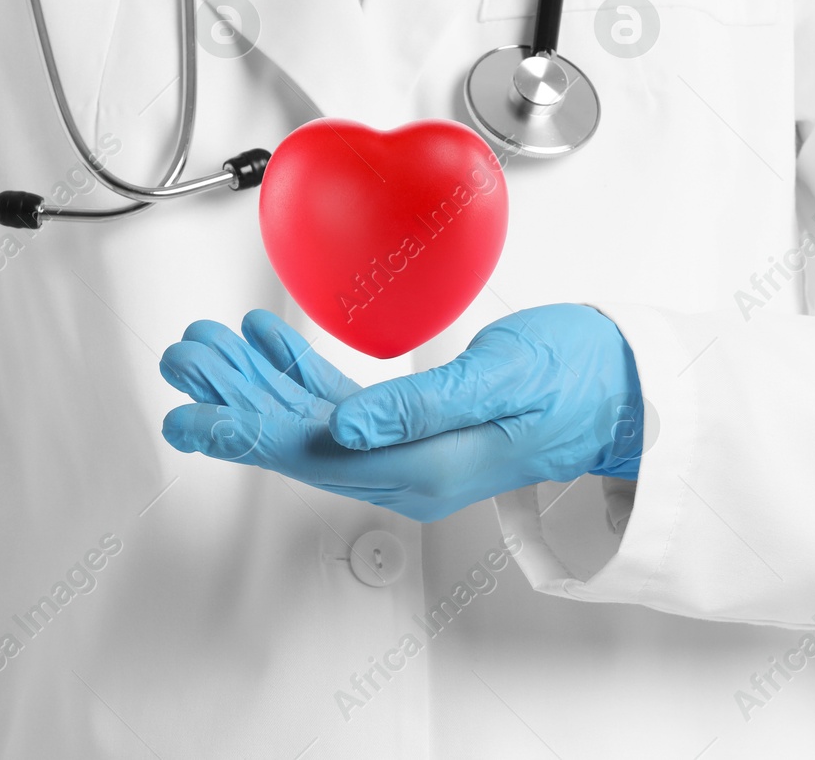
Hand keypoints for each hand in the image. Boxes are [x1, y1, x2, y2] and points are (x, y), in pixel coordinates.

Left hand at [159, 305, 644, 522]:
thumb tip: (347, 430)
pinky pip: (345, 410)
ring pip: (314, 424)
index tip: (191, 413)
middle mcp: (411, 470)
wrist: (630, 387)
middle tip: (184, 363)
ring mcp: (414, 453)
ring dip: (260, 385)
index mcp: (426, 468)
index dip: (243, 430)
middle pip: (299, 441)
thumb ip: (423, 406)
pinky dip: (303, 375)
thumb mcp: (504, 379)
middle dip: (236, 401)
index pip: (311, 452)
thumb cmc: (582, 375)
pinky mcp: (421, 430)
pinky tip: (274, 344)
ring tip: (211, 348)